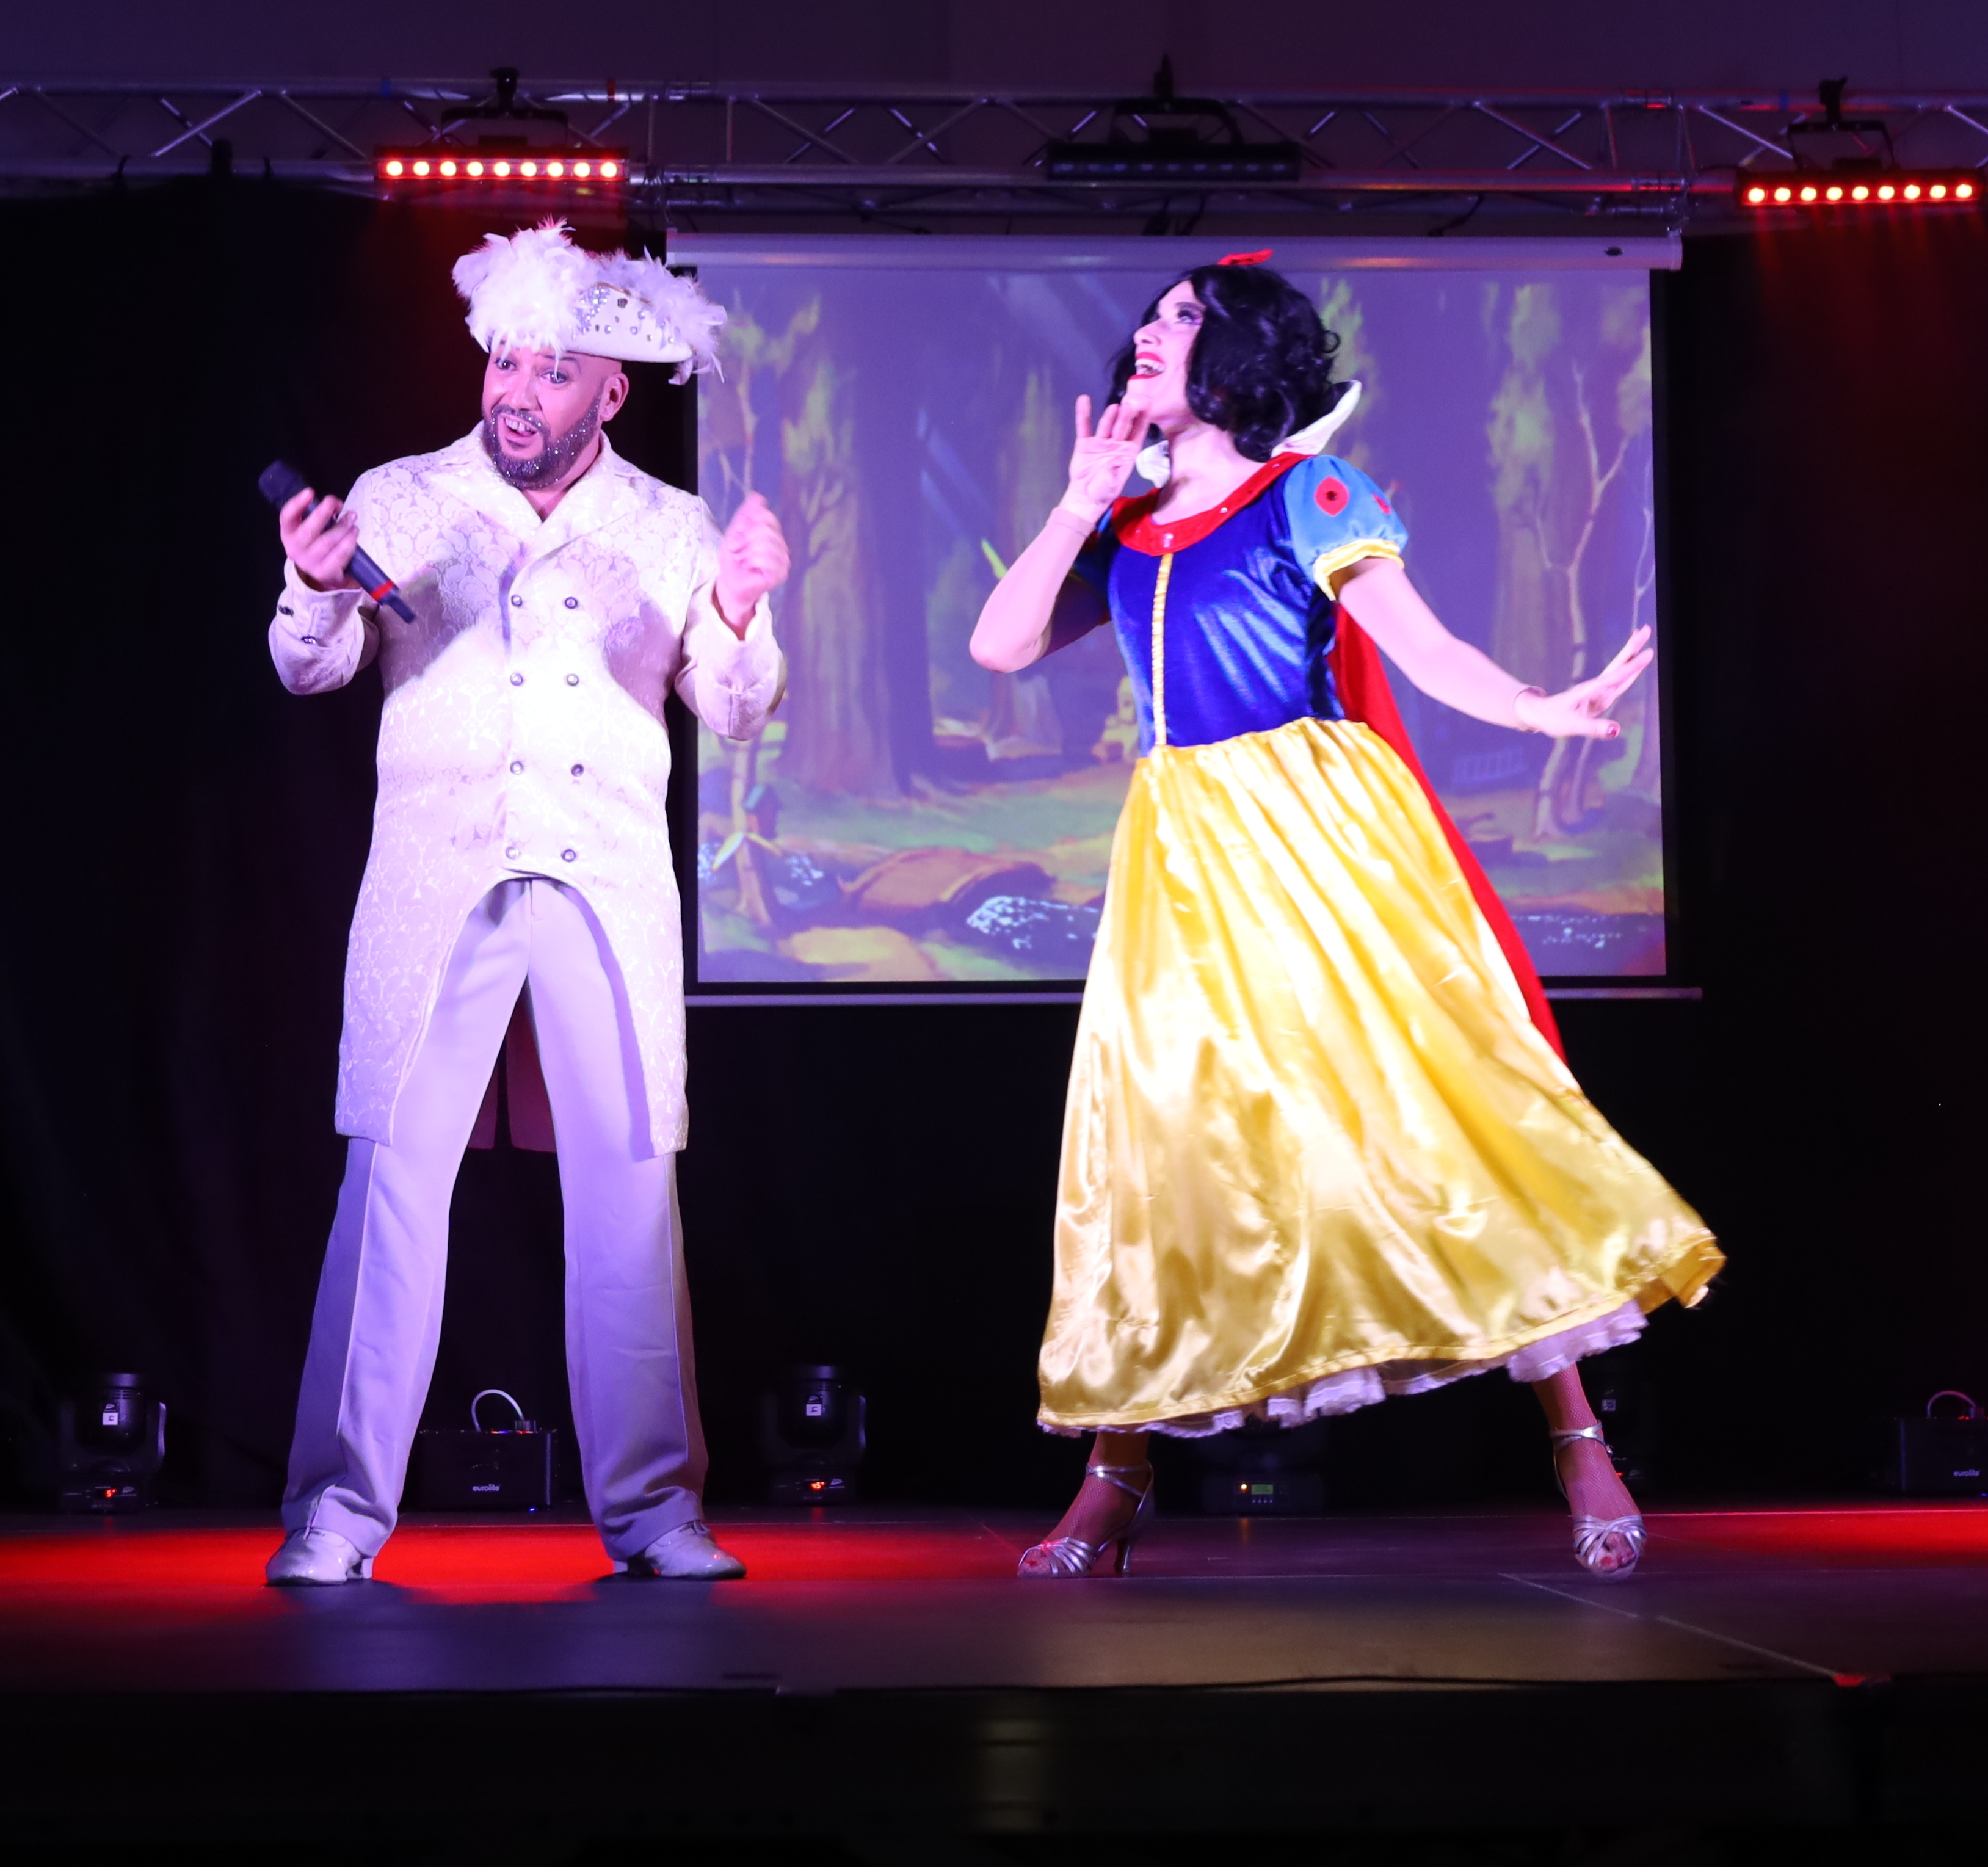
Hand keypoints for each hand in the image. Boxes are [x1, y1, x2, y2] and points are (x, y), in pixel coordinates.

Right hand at [279, 486, 360, 592]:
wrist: (322, 571)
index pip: (287, 517)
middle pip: (309, 530)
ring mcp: (309, 563)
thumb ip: (321, 514)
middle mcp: (294, 549)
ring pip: (327, 542)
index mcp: (288, 533)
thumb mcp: (313, 527)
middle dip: (323, 513)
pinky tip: (354, 534)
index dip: (297, 504)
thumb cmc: (317, 542)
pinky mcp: (324, 573)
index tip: (310, 492)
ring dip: (342, 527)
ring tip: (352, 519)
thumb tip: (336, 504)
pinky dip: (349, 543)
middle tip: (336, 502)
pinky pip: (339, 555)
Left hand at [714, 491, 789, 633]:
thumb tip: (757, 496)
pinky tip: (749, 567)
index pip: (766, 516)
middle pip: (764, 528)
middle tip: (739, 552)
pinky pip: (767, 559)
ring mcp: (783, 560)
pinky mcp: (781, 573)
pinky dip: (752, 561)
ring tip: (743, 560)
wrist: (730, 584)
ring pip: (765, 543)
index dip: (747, 524)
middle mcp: (781, 545)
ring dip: (746, 552)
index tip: (738, 538)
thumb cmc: (734, 560)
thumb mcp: (735, 533)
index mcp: (772, 533)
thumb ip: (746, 515)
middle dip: (745, 539)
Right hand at [1061, 393, 1149, 519]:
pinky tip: (1084, 400)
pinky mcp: (1085, 443)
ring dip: (1110, 416)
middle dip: (1127, 416)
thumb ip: (1114, 472)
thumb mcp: (1111, 484)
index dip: (1143, 420)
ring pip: (1106, 425)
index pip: (1137, 433)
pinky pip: (1084, 427)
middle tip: (1130, 404)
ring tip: (1115, 407)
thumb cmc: (1104, 491)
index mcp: (1128, 452)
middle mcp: (1116, 443)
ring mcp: (1101, 442)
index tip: (1149, 405)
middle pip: (1122, 426)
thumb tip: (1116, 461)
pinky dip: (1083, 414)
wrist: (1086, 497)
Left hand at [1514, 627, 1653, 738]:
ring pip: (1619, 671)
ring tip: (1641, 638)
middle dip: (1632, 648)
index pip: (1617, 676)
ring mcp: (1598, 691)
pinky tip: (1633, 667)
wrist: (1540, 714)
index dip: (1633, 666)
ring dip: (1631, 656)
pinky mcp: (1599, 697)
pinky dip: (1627, 672)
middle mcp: (1597, 688)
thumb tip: (1616, 730)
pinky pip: (1617, 682)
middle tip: (1645, 629)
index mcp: (1592, 691)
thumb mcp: (1573, 726)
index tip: (1649, 653)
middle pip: (1618, 665)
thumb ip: (1594, 728)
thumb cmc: (1553, 719)